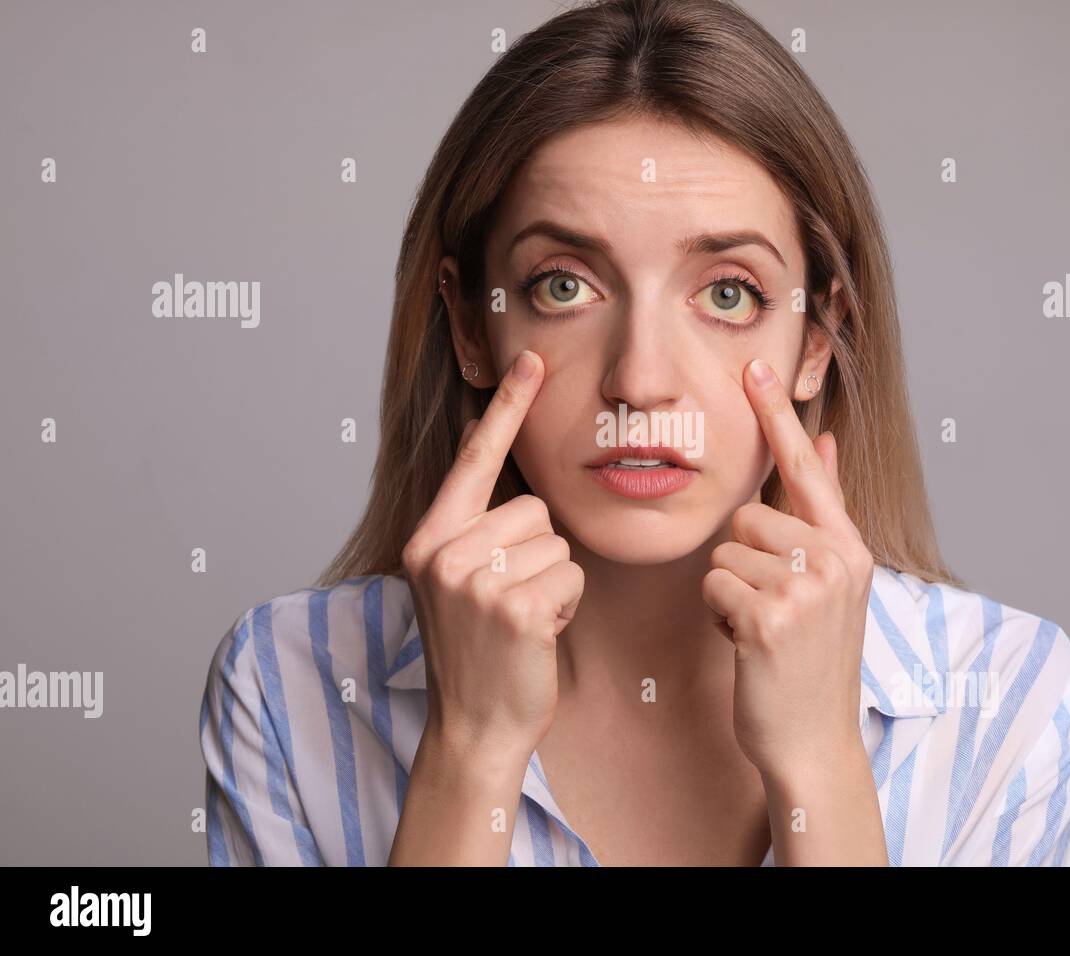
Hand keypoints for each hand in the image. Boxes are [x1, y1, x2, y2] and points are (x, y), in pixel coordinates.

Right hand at [400, 349, 583, 766]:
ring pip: (557, 542)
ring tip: (521, 620)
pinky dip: (566, 606)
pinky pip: (570, 576)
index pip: (473, 460)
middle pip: (534, 509)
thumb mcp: (456, 581)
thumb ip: (473, 529)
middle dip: (538, 553)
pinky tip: (537, 635)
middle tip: (510, 601)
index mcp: (428, 538)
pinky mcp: (513, 607)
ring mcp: (474, 581)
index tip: (531, 360)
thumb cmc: (478, 651)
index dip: (506, 408)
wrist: (474, 724)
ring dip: (553, 582)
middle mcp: (442, 552)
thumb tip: (502, 470)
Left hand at [702, 358, 874, 783]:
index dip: (778, 415)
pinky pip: (714, 586)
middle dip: (743, 561)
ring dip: (730, 593)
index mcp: (850, 549)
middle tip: (770, 609)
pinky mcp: (770, 618)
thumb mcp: (832, 585)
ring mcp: (806, 590)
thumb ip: (821, 515)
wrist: (813, 741)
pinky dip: (719, 617)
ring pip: (725, 553)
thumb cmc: (811, 662)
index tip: (756, 367)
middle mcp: (836, 562)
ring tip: (761, 630)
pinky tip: (748, 646)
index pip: (806, 470)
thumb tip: (822, 443)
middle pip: (748, 517)